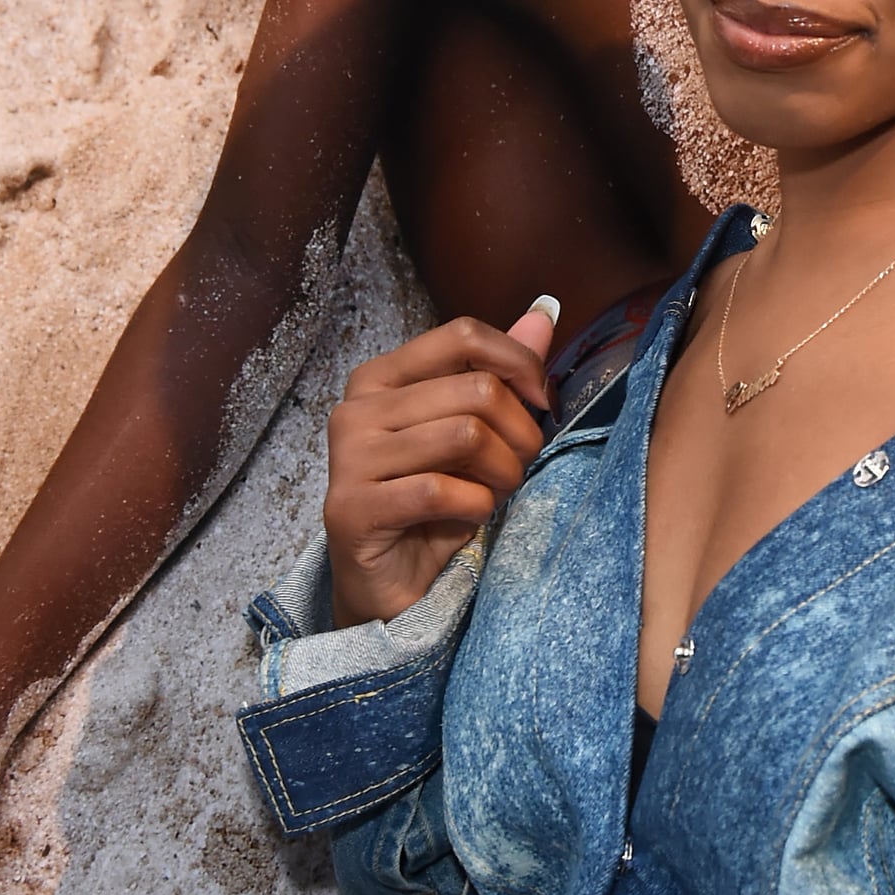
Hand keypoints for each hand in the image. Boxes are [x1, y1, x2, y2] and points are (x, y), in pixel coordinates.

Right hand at [324, 300, 558, 626]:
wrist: (388, 582)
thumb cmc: (432, 504)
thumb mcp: (472, 431)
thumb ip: (499, 372)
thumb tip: (544, 312)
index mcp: (382, 377)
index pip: (463, 335)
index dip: (519, 363)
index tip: (543, 401)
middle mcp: (357, 408)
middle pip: (477, 390)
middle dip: (520, 433)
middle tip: (517, 467)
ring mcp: (349, 457)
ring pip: (466, 435)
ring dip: (503, 472)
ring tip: (496, 492)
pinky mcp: (353, 508)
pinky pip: (444, 490)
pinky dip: (476, 506)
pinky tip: (469, 516)